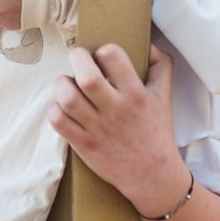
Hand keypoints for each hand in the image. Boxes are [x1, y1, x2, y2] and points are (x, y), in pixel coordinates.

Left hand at [47, 44, 184, 213]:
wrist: (152, 176)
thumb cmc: (156, 132)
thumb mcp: (165, 96)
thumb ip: (161, 66)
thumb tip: (147, 44)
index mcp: (136, 94)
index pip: (113, 57)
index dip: (104, 50)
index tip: (101, 57)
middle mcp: (116, 110)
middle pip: (87, 76)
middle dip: (76, 58)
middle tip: (77, 59)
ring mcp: (98, 129)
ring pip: (68, 98)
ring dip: (62, 84)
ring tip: (67, 83)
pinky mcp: (84, 145)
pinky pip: (59, 122)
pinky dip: (55, 110)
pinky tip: (62, 107)